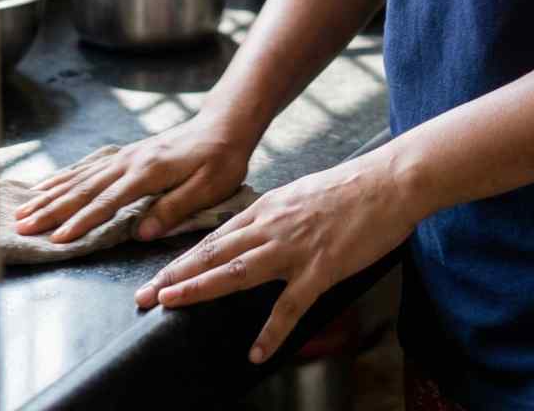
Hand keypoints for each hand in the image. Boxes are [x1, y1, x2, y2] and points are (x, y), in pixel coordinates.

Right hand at [12, 114, 252, 243]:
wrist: (224, 125)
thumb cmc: (221, 159)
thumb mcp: (209, 187)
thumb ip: (175, 208)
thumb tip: (142, 233)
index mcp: (150, 171)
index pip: (109, 201)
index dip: (82, 222)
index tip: (56, 239)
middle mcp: (131, 160)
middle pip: (85, 188)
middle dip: (53, 209)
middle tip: (23, 227)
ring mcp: (126, 155)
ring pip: (81, 177)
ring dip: (52, 194)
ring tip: (25, 210)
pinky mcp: (127, 154)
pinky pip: (89, 167)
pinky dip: (65, 177)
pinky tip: (48, 185)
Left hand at [134, 149, 417, 365]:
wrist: (389, 181)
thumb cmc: (351, 188)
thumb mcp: (302, 195)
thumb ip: (277, 215)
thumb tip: (256, 232)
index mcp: (269, 208)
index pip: (216, 238)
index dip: (183, 259)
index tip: (157, 277)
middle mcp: (273, 226)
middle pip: (214, 254)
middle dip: (175, 275)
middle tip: (144, 296)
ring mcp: (295, 247)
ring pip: (237, 271)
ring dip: (200, 289)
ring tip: (172, 306)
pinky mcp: (320, 267)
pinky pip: (290, 305)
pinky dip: (271, 331)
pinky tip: (255, 352)